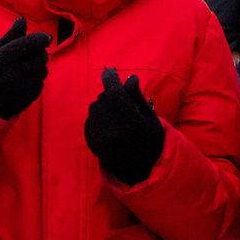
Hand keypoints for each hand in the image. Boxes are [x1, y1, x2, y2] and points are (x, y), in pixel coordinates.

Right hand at [0, 20, 50, 120]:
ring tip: (24, 70)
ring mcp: (21, 88)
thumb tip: (23, 20)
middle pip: (42, 56)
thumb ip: (10, 36)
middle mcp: (13, 73)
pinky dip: (35, 81)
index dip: (42, 38)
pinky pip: (41, 85)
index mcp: (3, 58)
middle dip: (39, 53)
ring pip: (44, 71)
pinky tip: (23, 82)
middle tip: (29, 55)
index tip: (44, 38)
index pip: (34, 42)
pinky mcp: (27, 99)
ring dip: (38, 68)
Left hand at [82, 68, 166, 186]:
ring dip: (103, 105)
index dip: (110, 78)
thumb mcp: (150, 117)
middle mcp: (113, 129)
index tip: (110, 72)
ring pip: (94, 106)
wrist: (137, 167)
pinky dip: (97, 116)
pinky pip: (89, 118)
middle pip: (104, 97)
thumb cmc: (148, 138)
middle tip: (121, 103)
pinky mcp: (90, 141)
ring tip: (115, 116)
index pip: (114, 92)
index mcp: (130, 122)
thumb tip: (129, 78)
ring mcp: (100, 136)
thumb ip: (137, 97)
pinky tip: (108, 125)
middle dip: (110, 94)